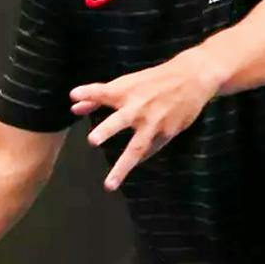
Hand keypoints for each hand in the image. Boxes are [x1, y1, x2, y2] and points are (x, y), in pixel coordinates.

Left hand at [70, 49, 225, 190]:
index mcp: (126, 91)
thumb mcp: (127, 83)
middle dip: (107, 129)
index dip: (88, 93)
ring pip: (137, 147)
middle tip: (92, 140)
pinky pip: (150, 150)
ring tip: (109, 184)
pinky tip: (131, 167)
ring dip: (122, 166)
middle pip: (121, 120)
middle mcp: (138, 107)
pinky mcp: (168, 132)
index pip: (103, 92)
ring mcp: (153, 122)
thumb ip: (99, 96)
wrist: (192, 79)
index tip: (73, 95)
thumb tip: (74, 106)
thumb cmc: (153, 80)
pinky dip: (140, 159)